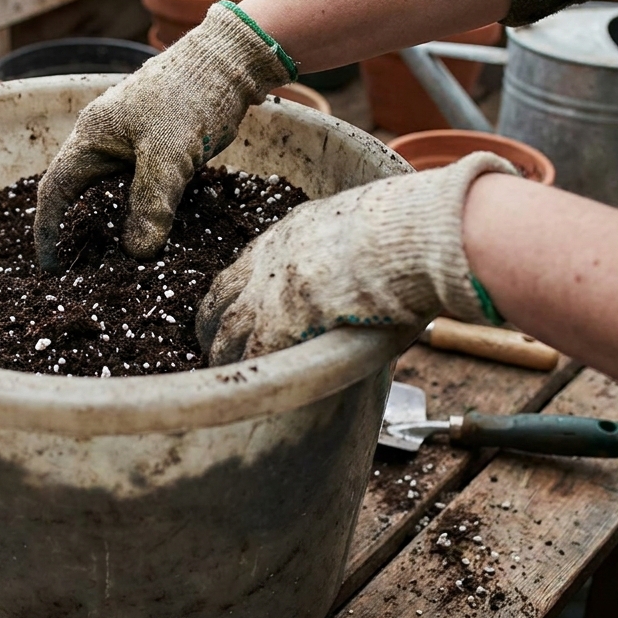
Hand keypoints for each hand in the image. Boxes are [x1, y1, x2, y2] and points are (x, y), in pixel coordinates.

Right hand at [34, 3, 292, 268]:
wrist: (229, 62)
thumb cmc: (191, 96)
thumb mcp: (169, 154)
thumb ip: (151, 203)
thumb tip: (138, 253)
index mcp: (92, 136)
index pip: (56, 189)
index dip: (48, 228)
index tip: (50, 265)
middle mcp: (104, 140)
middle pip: (80, 193)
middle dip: (78, 231)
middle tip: (83, 271)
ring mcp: (130, 143)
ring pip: (112, 192)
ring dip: (113, 225)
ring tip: (116, 262)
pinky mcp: (157, 147)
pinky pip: (138, 187)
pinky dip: (140, 212)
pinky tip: (151, 233)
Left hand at [197, 152, 516, 364]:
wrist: (398, 237)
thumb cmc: (402, 229)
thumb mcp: (365, 225)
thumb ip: (354, 249)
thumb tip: (376, 269)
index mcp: (288, 234)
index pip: (248, 264)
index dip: (239, 290)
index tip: (237, 305)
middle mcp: (267, 263)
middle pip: (221, 297)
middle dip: (215, 322)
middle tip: (214, 344)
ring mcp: (267, 295)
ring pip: (227, 332)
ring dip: (223, 354)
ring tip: (225, 374)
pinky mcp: (277, 328)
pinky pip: (250, 359)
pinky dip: (246, 375)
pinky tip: (247, 392)